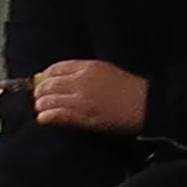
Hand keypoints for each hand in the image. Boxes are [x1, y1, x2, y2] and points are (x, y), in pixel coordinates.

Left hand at [29, 58, 149, 133]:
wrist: (147, 104)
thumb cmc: (130, 88)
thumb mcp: (107, 71)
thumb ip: (84, 72)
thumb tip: (59, 79)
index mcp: (89, 67)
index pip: (55, 69)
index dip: (45, 77)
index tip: (43, 83)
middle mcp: (82, 81)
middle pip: (48, 85)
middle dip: (40, 93)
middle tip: (39, 99)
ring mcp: (82, 100)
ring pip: (48, 101)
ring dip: (41, 106)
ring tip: (42, 110)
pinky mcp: (84, 117)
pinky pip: (56, 115)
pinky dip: (47, 117)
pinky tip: (45, 119)